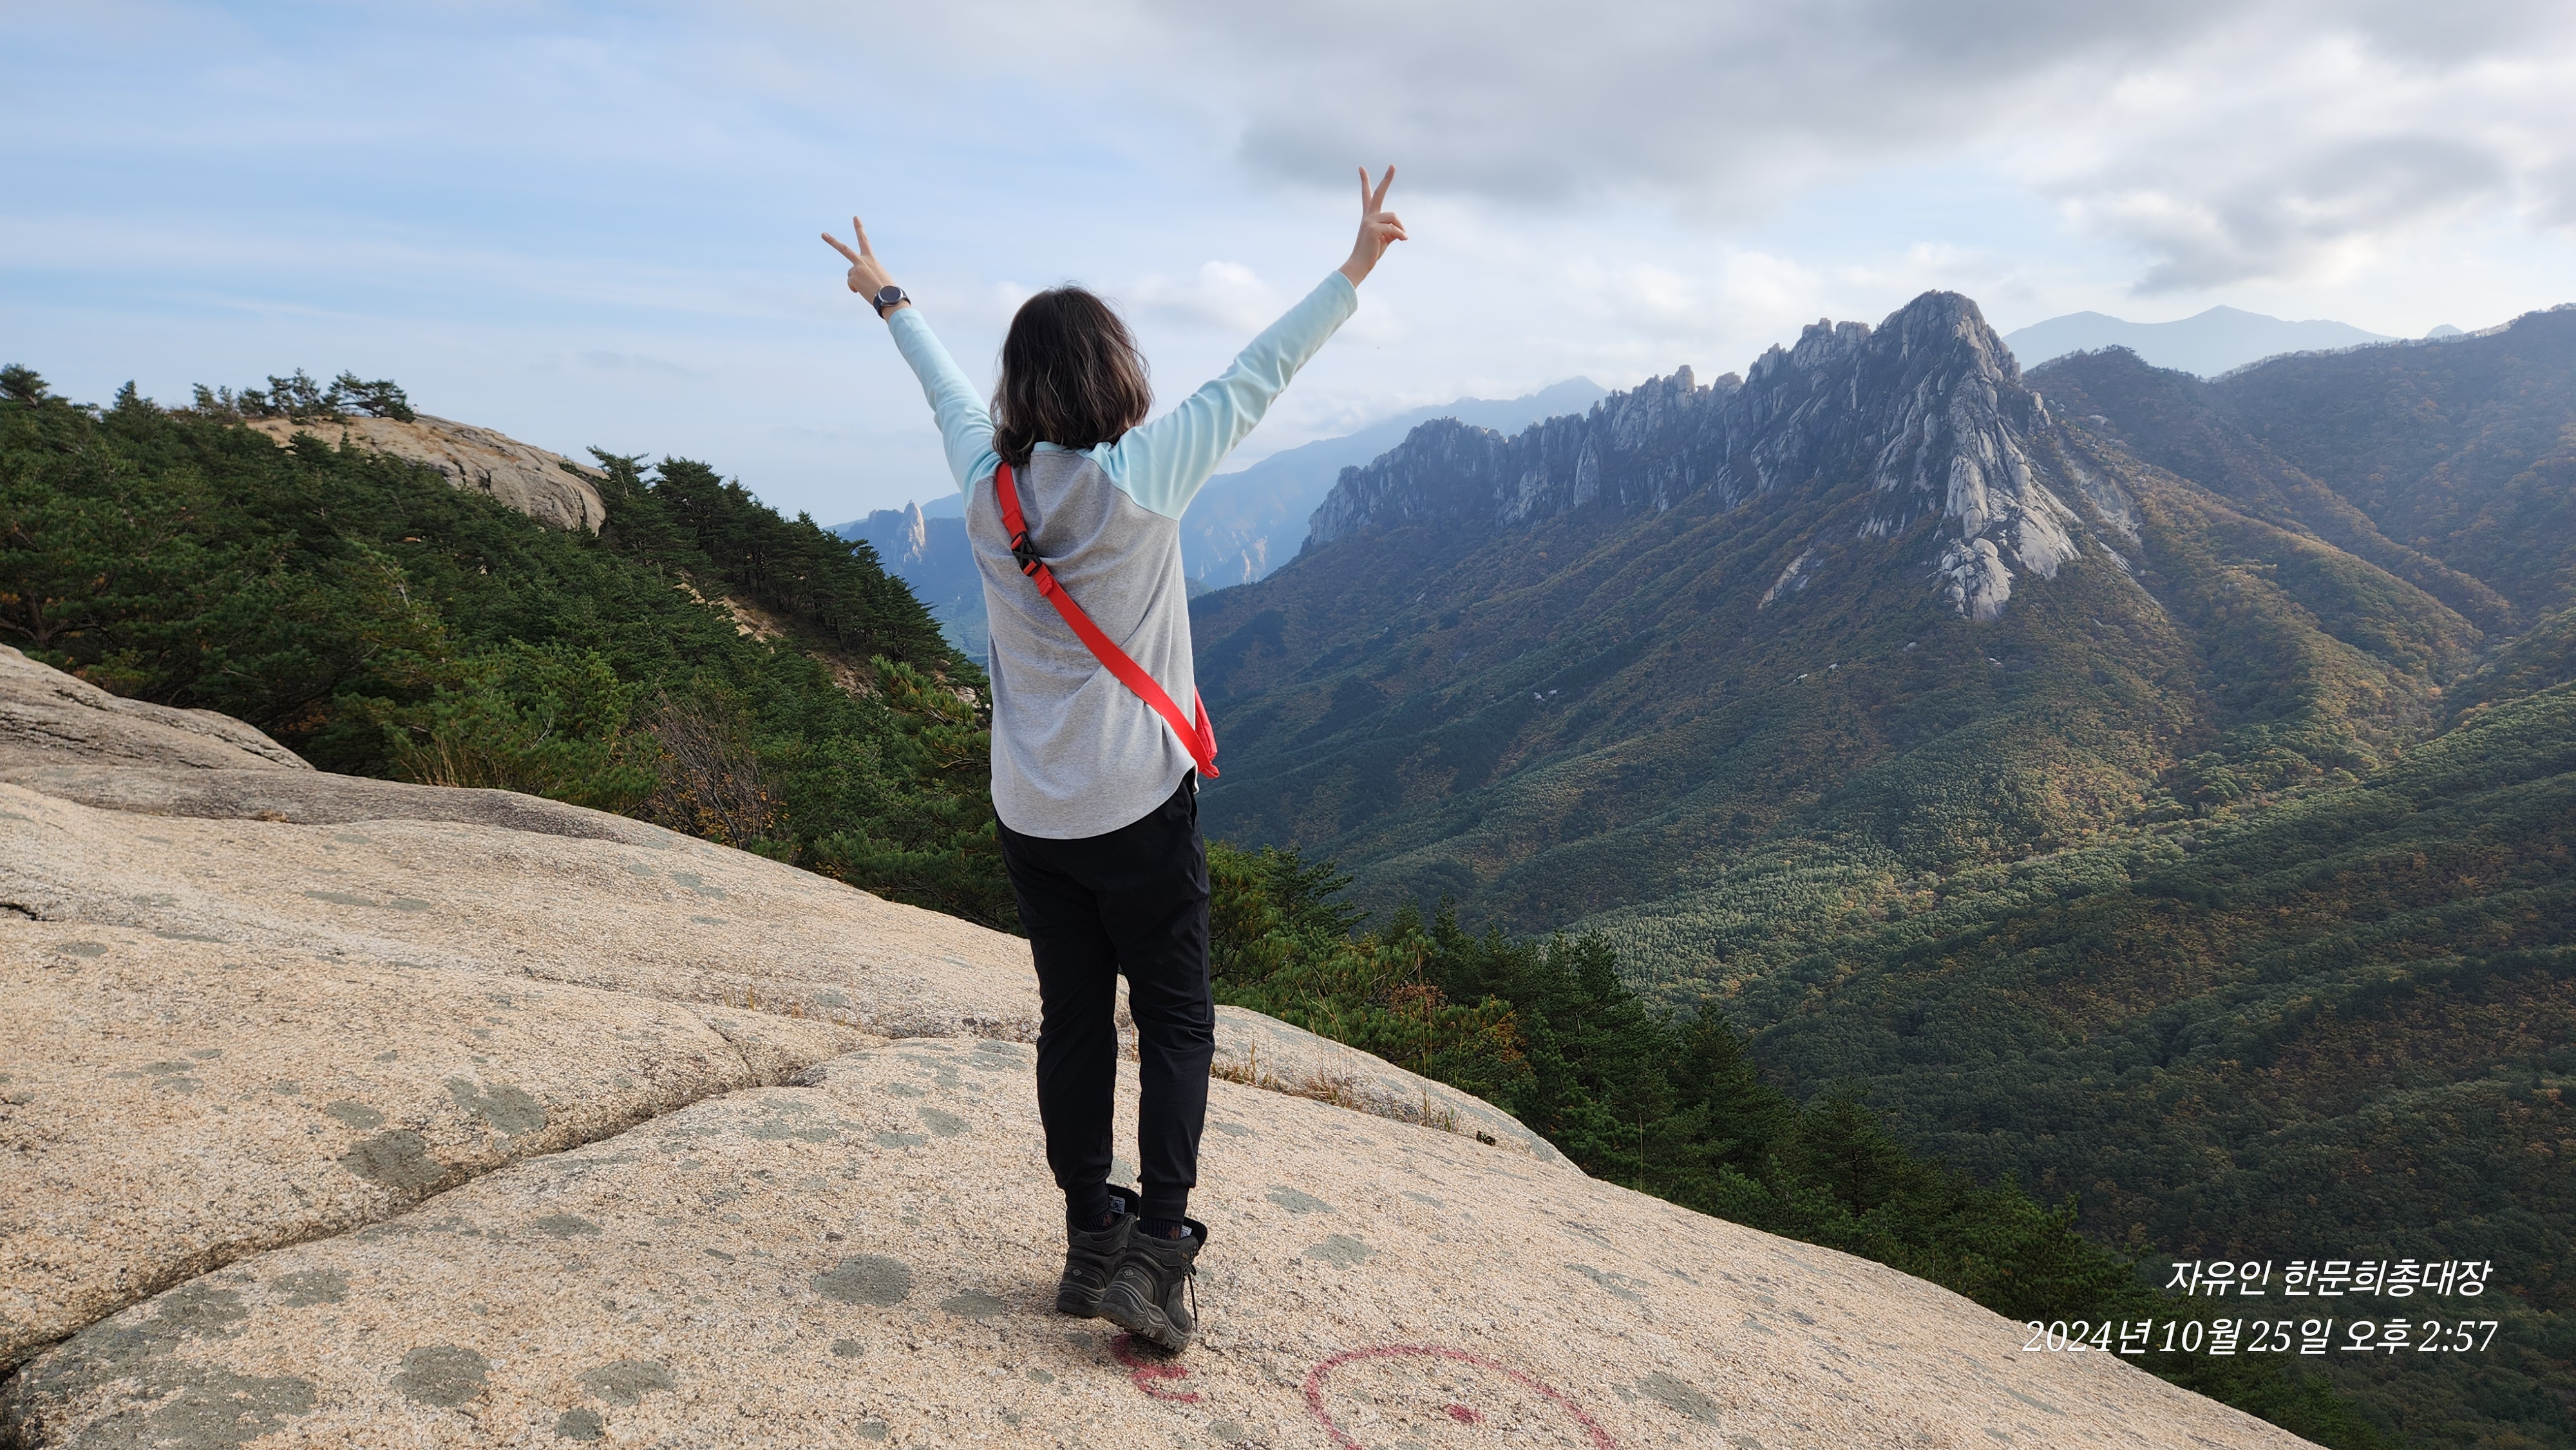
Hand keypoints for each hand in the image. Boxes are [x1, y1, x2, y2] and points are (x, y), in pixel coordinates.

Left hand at [822, 217, 902, 313]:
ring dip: (857, 281)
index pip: (864, 240)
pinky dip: (856, 289)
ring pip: (850, 274)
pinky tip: (865, 291)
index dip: (859, 228)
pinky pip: (851, 284)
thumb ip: (867, 270)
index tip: (855, 217)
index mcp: (871, 258)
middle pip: (844, 249)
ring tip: (868, 286)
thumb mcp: (879, 274)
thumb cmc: (887, 288)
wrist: (889, 296)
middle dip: (832, 241)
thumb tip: (856, 279)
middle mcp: (862, 261)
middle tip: (823, 234)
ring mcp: (856, 269)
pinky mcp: (852, 278)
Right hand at [1337, 166, 1406, 286]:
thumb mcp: (1385, 239)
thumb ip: (1393, 231)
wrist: (1359, 264)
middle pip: (1378, 193)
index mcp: (1368, 216)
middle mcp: (1368, 216)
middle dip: (1386, 179)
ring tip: (1401, 238)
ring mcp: (1369, 221)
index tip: (1361, 168)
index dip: (1365, 181)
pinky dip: (1400, 235)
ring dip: (1400, 228)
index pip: (1367, 196)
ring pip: (1393, 217)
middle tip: (1393, 166)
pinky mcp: (1373, 228)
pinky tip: (1403, 240)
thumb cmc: (1371, 253)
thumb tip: (1402, 232)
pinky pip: (1394, 228)